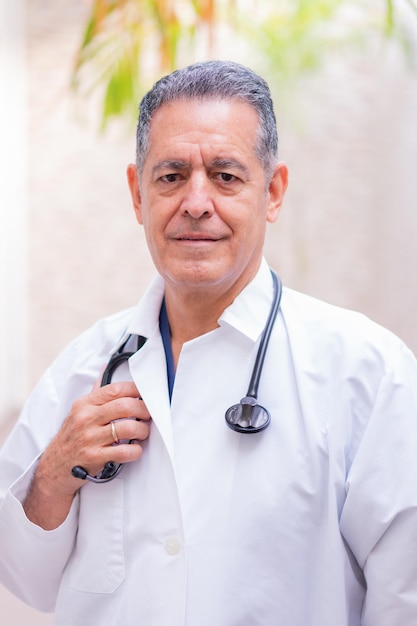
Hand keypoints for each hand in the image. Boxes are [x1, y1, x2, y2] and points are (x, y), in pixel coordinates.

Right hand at [23, 382, 150, 528]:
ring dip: (142, 430)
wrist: (54, 466)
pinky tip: (135, 450)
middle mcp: (86, 419)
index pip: (115, 389)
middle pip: (125, 406)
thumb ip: (96, 392)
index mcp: (84, 404)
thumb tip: (104, 368)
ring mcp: (89, 438)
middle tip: (149, 415)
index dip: (136, 390)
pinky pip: (123, 452)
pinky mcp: (94, 457)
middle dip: (144, 410)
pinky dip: (135, 451)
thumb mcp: (78, 411)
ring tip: (142, 433)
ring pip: (128, 428)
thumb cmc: (72, 437)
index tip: (146, 394)